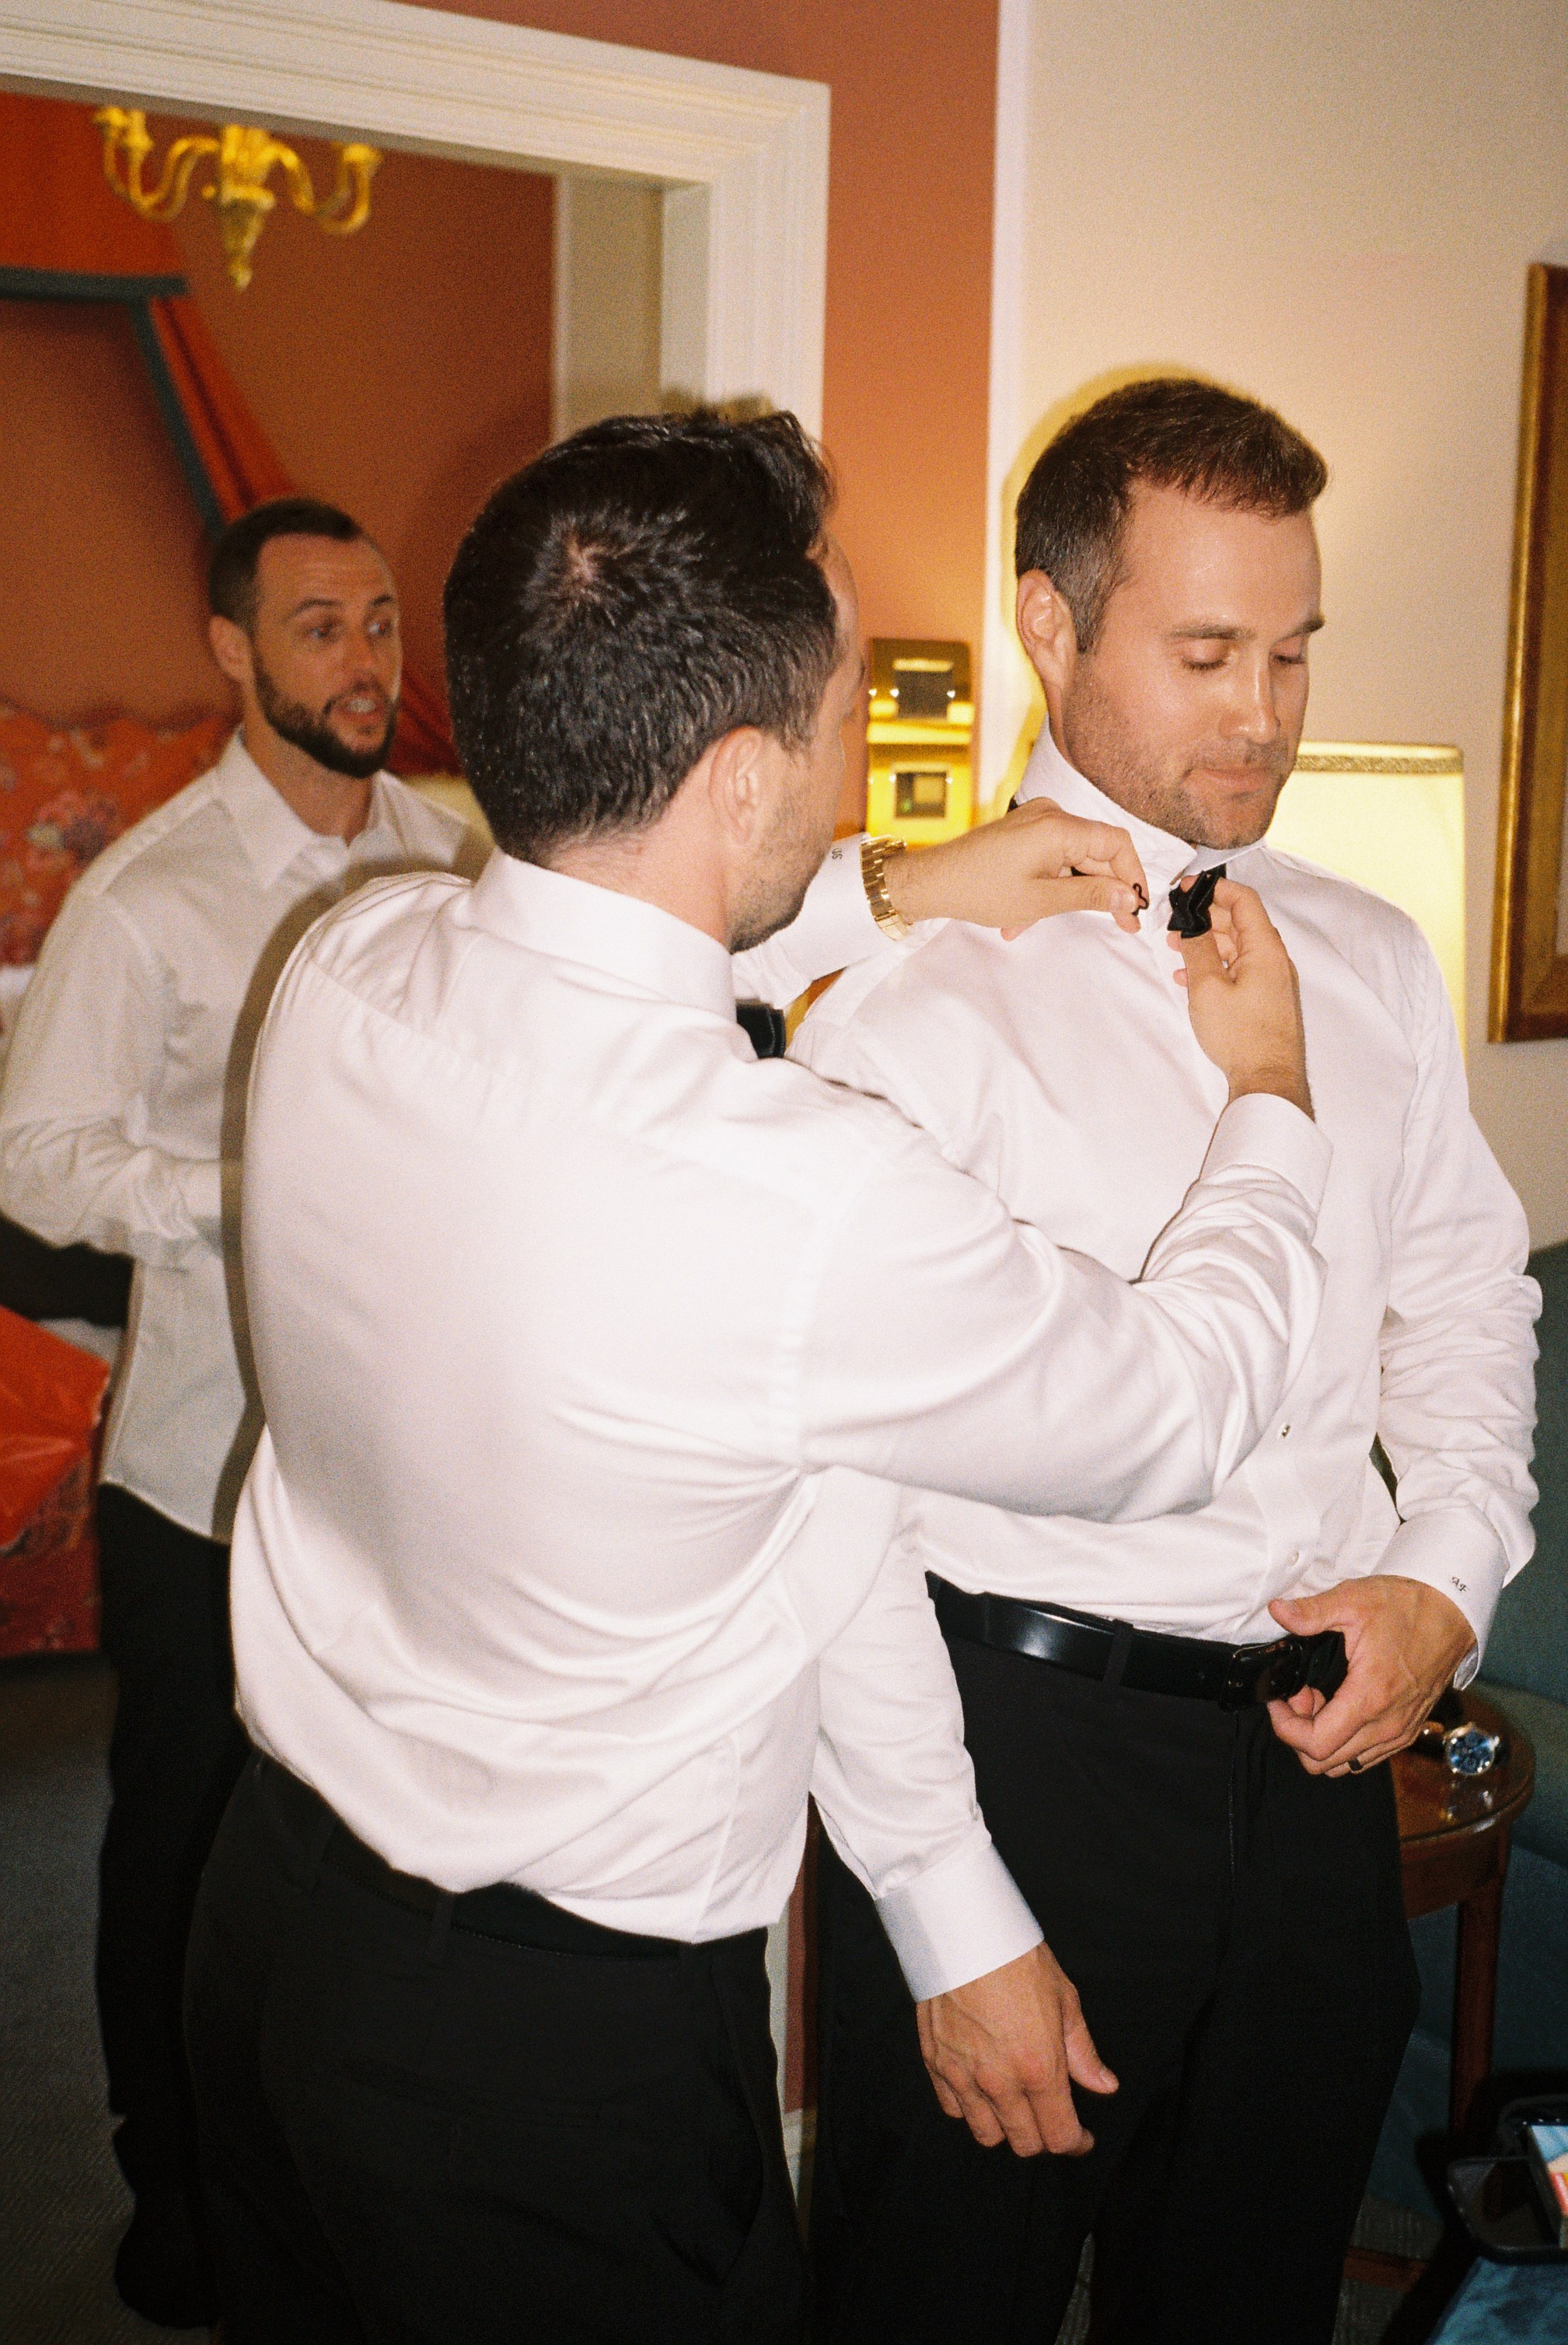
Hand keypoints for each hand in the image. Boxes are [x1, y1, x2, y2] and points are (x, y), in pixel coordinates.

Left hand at [887, 799, 1148, 936]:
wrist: (932, 882)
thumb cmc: (979, 889)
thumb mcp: (1042, 901)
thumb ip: (1092, 896)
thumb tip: (1130, 898)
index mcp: (1059, 827)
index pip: (1117, 843)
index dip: (1133, 875)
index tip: (1137, 906)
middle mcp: (1050, 816)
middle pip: (1096, 852)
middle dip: (1104, 891)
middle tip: (1121, 924)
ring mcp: (1035, 823)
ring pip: (1072, 861)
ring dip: (1067, 895)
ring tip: (1040, 923)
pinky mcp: (1023, 834)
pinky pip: (1051, 859)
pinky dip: (1047, 887)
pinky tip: (1021, 918)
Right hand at [916, 1940, 1116, 2157]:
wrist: (965, 1930)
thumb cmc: (1017, 1959)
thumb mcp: (1065, 2001)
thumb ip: (1083, 2053)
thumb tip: (1105, 2085)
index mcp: (1039, 2067)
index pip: (1059, 2136)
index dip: (1076, 2143)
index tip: (1081, 2137)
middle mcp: (1000, 2080)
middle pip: (1024, 2143)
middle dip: (1043, 2137)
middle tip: (1050, 2117)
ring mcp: (963, 2074)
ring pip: (986, 2134)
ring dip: (1005, 2127)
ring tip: (1014, 2104)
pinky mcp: (936, 2062)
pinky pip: (953, 2108)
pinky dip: (969, 2107)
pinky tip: (982, 2087)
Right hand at [1172, 880, 1312, 1116]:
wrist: (1268, 1079)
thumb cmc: (1241, 1036)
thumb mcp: (1207, 987)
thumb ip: (1197, 950)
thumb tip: (1191, 923)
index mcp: (1265, 949)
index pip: (1243, 900)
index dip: (1214, 889)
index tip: (1186, 890)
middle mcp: (1274, 960)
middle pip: (1239, 923)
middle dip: (1205, 919)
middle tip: (1175, 924)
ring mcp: (1272, 981)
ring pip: (1237, 948)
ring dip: (1207, 944)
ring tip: (1176, 950)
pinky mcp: (1265, 1000)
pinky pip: (1239, 971)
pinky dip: (1216, 966)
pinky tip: (1190, 979)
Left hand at [1266, 1575, 1476, 1775]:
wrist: (1452, 1612)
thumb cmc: (1407, 1606)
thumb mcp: (1353, 1600)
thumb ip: (1311, 1612)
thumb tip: (1277, 1611)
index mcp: (1371, 1697)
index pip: (1316, 1745)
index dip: (1285, 1727)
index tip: (1279, 1700)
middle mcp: (1388, 1724)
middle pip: (1325, 1762)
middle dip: (1299, 1732)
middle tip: (1300, 1694)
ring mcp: (1401, 1731)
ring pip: (1345, 1763)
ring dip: (1322, 1738)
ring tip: (1320, 1698)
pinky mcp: (1408, 1730)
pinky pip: (1366, 1755)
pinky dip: (1345, 1739)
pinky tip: (1342, 1703)